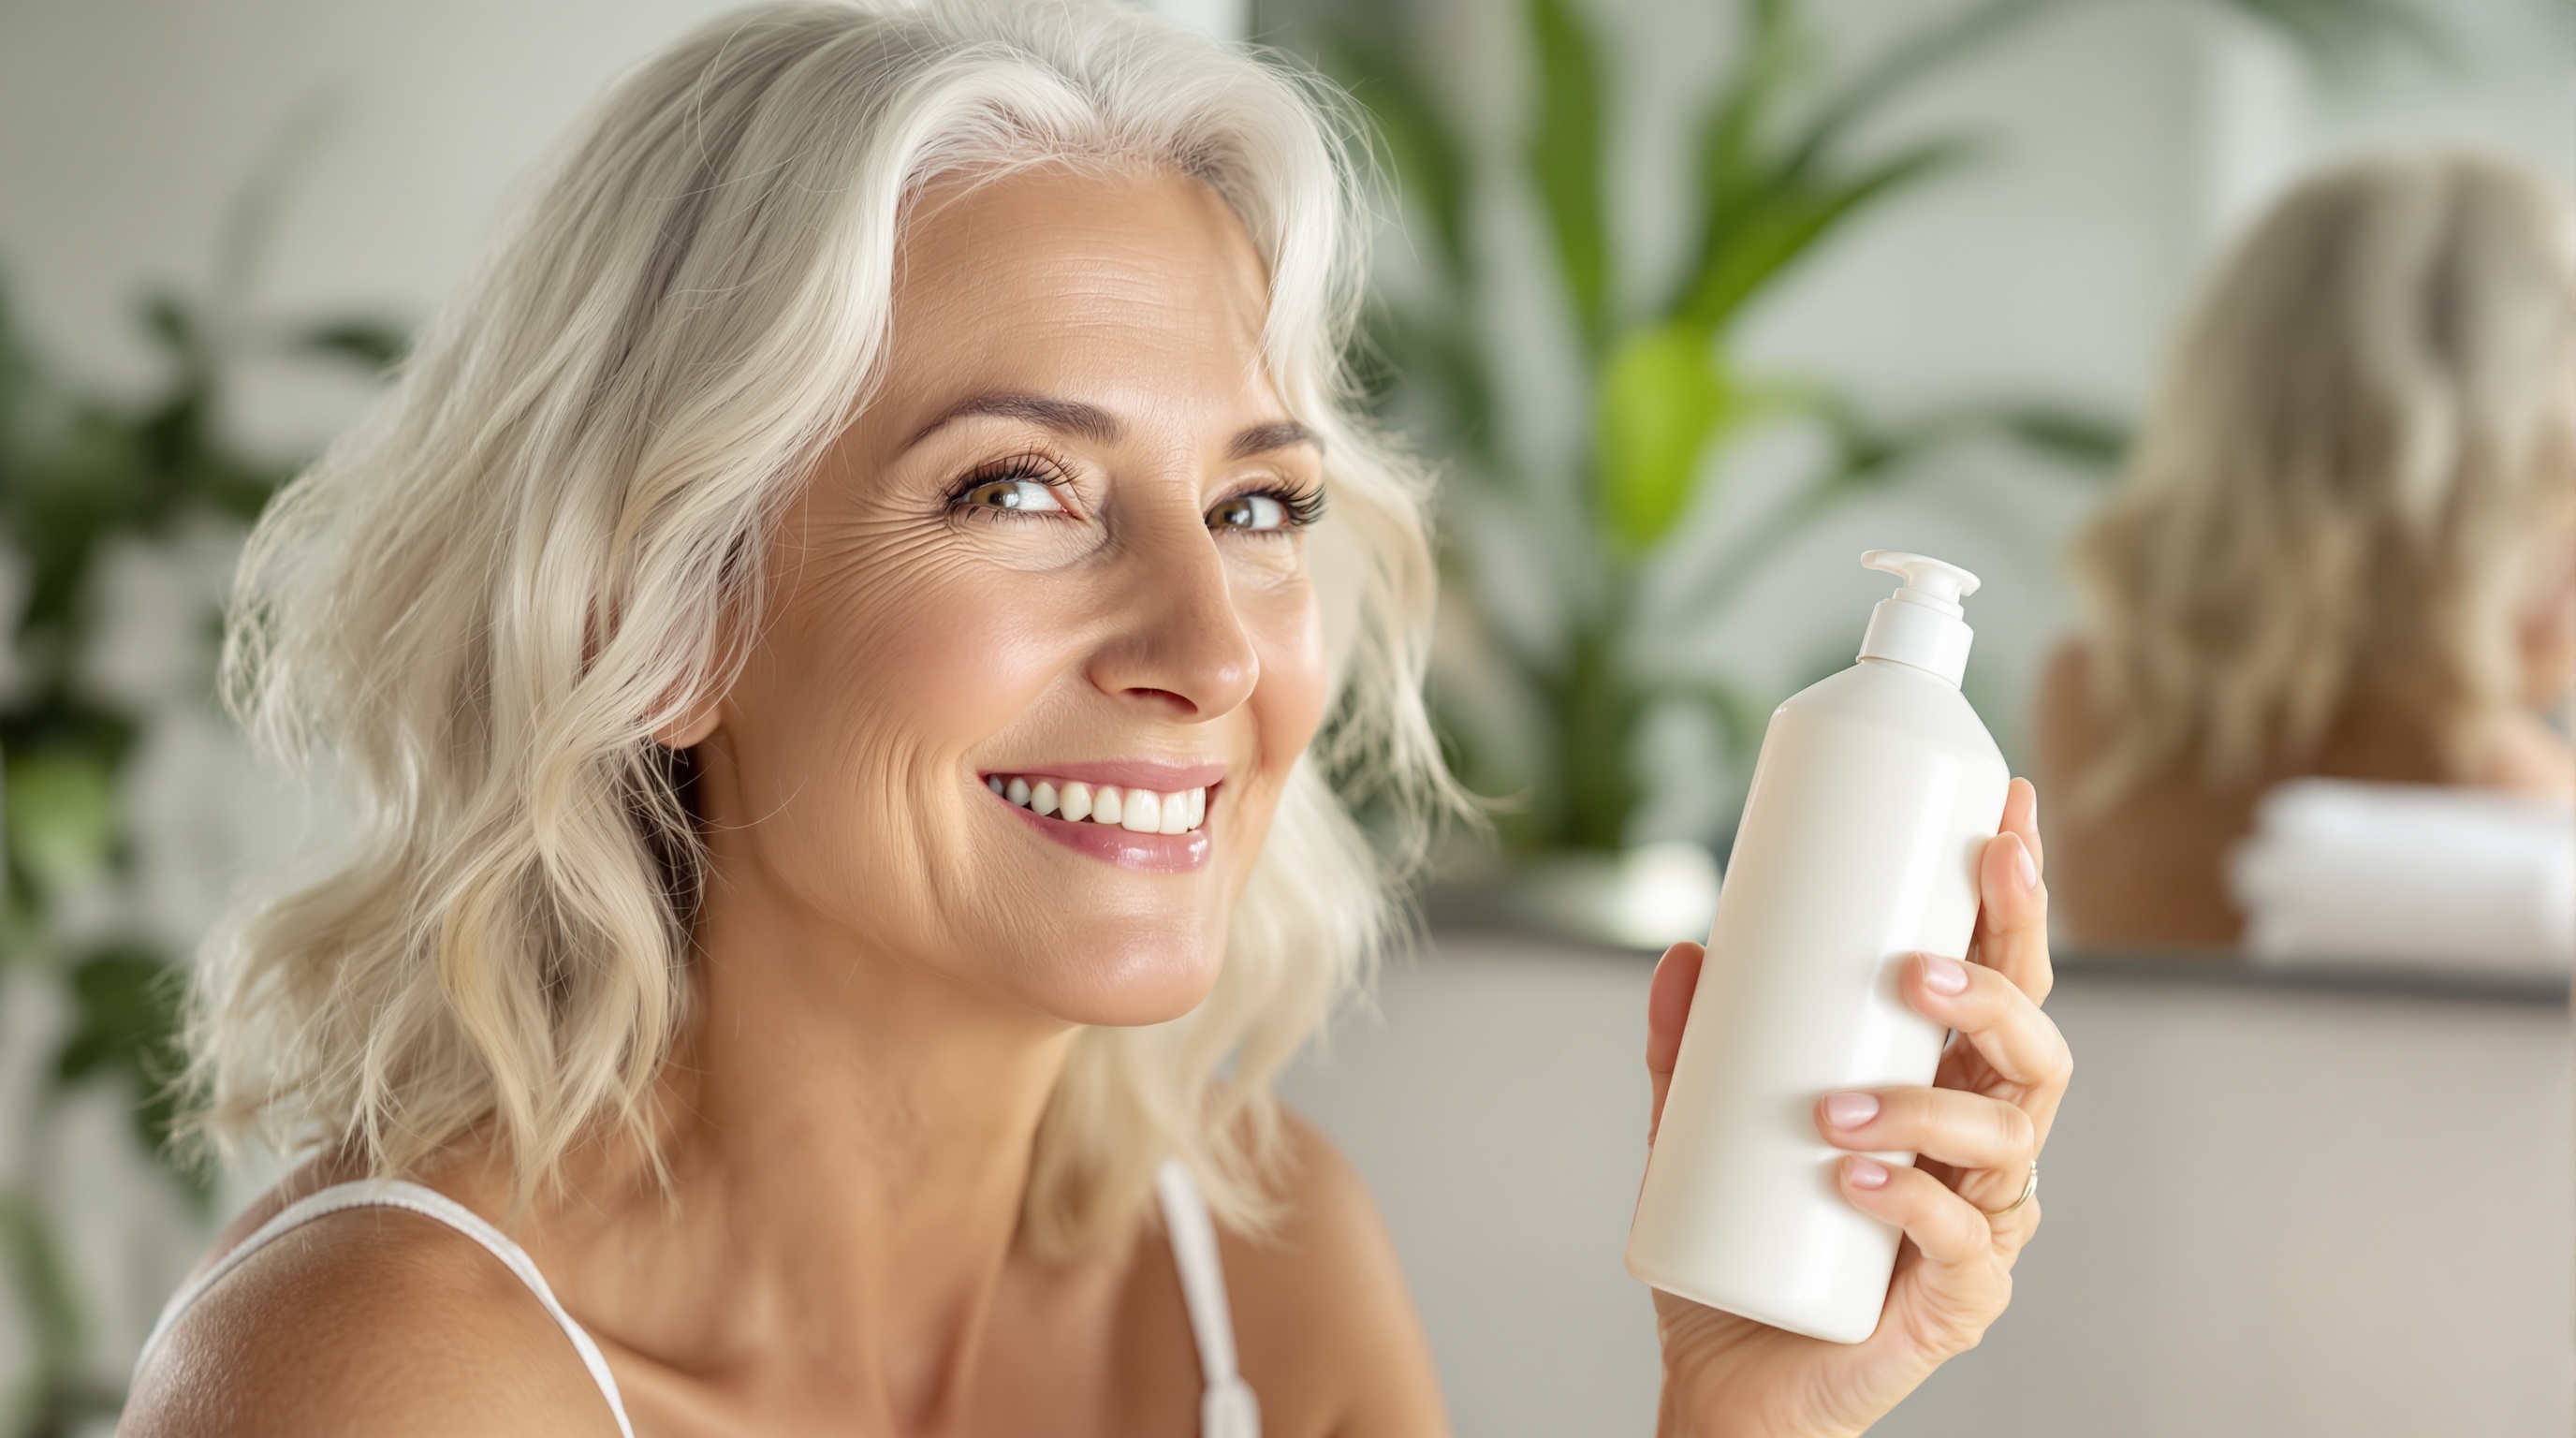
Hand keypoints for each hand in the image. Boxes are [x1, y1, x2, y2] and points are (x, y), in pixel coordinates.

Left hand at [1643, 778, 2071, 1437]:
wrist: (1732, 1381)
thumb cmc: (1746, 1243)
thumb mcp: (1700, 1130)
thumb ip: (1693, 1050)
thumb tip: (1682, 953)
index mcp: (1947, 1081)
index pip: (2003, 973)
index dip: (2016, 896)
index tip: (2007, 815)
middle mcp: (1983, 1142)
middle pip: (2036, 1043)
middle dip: (1994, 987)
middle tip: (1914, 967)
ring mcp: (1982, 1221)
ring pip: (2005, 1136)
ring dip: (1925, 1106)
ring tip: (1835, 1108)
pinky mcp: (1960, 1298)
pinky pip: (1960, 1240)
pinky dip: (1912, 1201)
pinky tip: (1858, 1180)